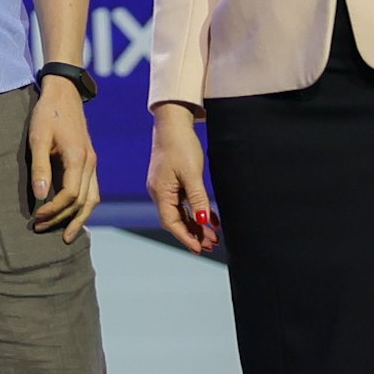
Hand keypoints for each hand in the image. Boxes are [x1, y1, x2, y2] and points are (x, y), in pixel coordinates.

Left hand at [25, 77, 97, 240]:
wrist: (64, 93)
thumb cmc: (48, 114)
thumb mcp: (38, 138)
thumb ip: (40, 167)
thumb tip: (41, 196)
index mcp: (78, 158)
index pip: (70, 195)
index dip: (54, 210)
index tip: (35, 217)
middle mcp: (90, 163)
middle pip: (83, 202)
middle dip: (63, 219)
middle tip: (41, 230)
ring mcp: (92, 163)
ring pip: (92, 199)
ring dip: (78, 218)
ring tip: (64, 235)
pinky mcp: (88, 161)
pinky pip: (91, 190)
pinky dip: (83, 206)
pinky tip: (72, 215)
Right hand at [146, 103, 218, 253]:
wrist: (173, 123)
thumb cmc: (180, 146)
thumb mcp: (192, 174)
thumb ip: (198, 200)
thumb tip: (204, 222)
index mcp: (161, 192)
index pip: (171, 222)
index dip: (186, 237)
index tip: (200, 249)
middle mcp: (160, 192)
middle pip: (176, 220)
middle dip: (193, 234)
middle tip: (211, 245)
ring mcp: (165, 187)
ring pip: (181, 212)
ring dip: (196, 224)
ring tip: (213, 236)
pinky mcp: (172, 180)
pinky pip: (184, 202)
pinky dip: (196, 211)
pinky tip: (210, 218)